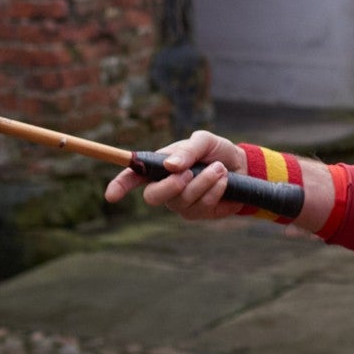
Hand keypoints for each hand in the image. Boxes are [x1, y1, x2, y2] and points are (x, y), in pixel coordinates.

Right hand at [104, 129, 247, 220]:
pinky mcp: (199, 213)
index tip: (111, 195)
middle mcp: (165, 187)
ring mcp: (181, 203)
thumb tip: (170, 165)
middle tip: (189, 172)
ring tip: (219, 168)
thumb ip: (188, 150)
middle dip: (170, 185)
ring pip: (182, 200)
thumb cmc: (216, 151)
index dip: (119, 185)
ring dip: (204, 181)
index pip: (132, 177)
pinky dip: (215, 190)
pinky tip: (224, 181)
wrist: (242, 165)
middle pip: (152, 197)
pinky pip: (202, 205)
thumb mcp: (204, 141)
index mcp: (159, 167)